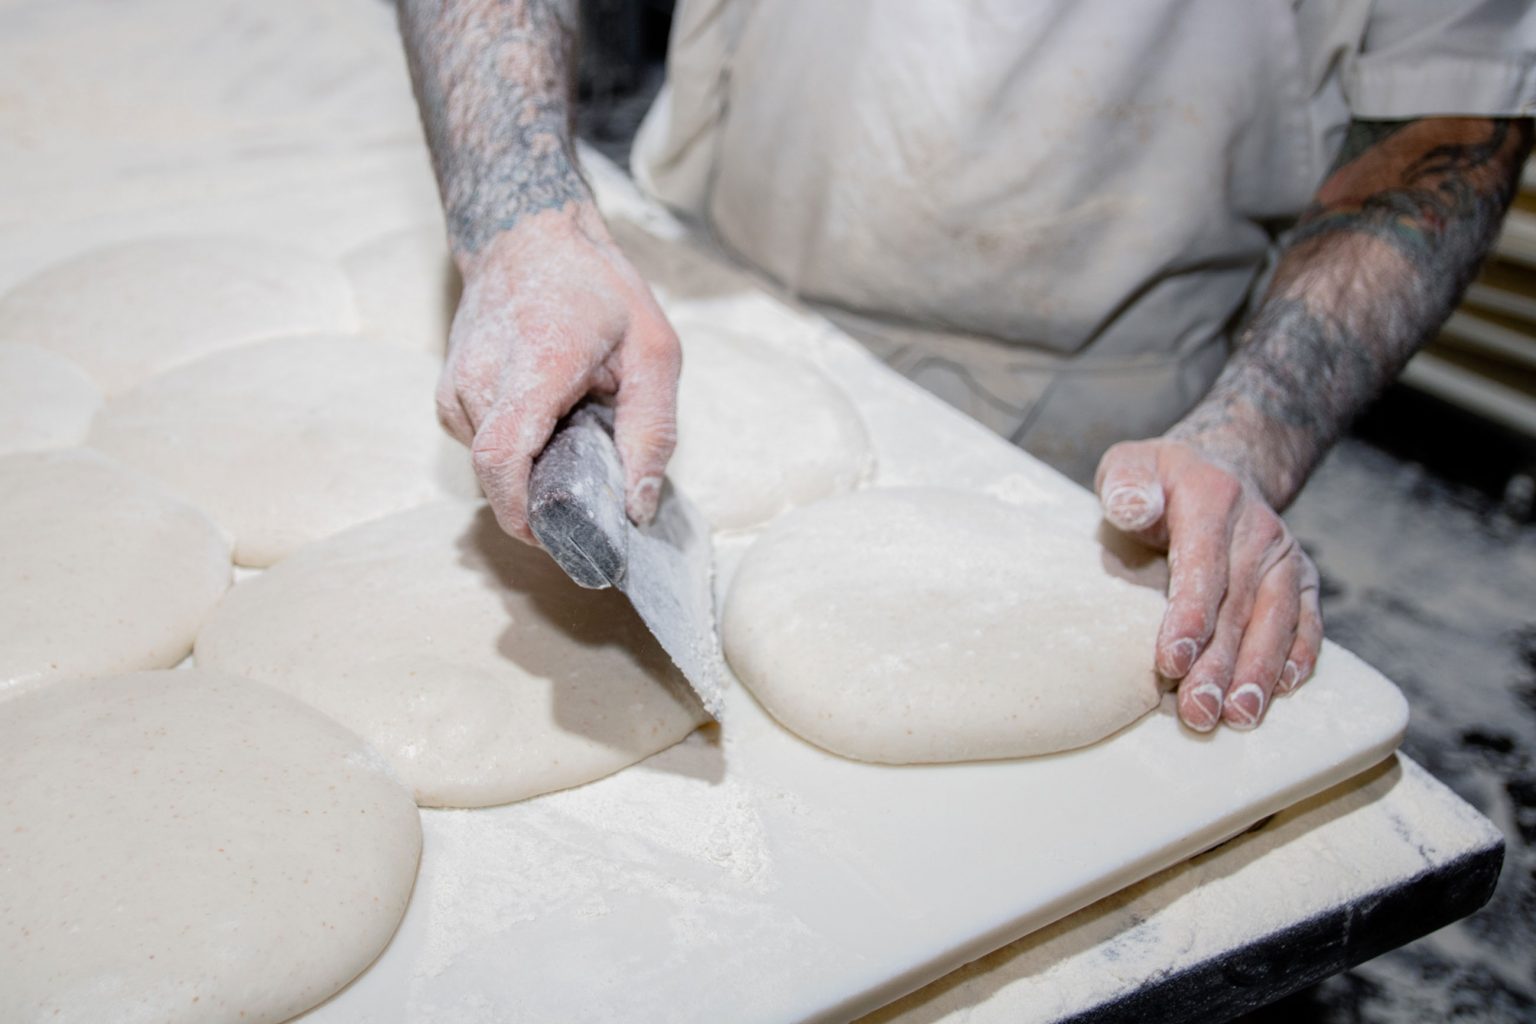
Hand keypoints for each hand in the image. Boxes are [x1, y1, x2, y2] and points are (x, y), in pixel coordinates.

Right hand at [437, 203, 680, 542]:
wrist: (527, 233)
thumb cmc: (597, 288)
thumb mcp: (654, 351)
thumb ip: (652, 432)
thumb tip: (638, 509)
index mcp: (532, 365)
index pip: (502, 460)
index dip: (523, 514)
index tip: (562, 538)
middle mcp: (479, 378)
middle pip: (500, 476)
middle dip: (546, 497)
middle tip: (595, 484)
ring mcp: (455, 386)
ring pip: (490, 466)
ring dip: (534, 470)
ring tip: (573, 431)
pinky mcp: (449, 394)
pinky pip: (482, 446)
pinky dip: (517, 450)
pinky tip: (548, 419)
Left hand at [1094, 439, 1322, 731]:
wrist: (1222, 468)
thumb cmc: (1161, 481)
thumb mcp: (1131, 466)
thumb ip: (1126, 486)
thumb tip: (1133, 509)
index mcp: (1212, 500)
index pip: (1202, 565)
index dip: (1188, 616)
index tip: (1169, 662)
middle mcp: (1257, 530)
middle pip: (1238, 605)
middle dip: (1219, 665)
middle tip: (1198, 713)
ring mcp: (1284, 555)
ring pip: (1276, 620)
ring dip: (1258, 672)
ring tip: (1238, 718)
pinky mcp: (1301, 578)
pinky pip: (1306, 620)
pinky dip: (1299, 655)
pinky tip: (1283, 690)